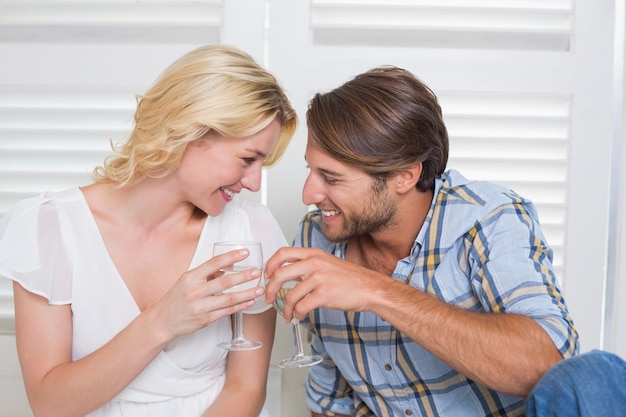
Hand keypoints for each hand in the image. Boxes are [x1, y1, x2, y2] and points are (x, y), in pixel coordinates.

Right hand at [149, 248, 263, 339]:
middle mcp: (195, 291)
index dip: (231, 257)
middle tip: (257, 272)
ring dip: (247, 293)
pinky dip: (240, 306)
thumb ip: (205, 274)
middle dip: (244, 276)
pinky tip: (250, 301)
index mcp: (190, 277)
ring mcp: (201, 306)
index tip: (245, 253)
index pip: (214, 263)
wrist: (162, 321)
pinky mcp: (205, 319)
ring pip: (229, 298)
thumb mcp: (187, 281)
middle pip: (225, 281)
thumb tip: (229, 265)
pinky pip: (227, 311)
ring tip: (259, 289)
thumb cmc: (176, 299)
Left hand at [264, 247, 385, 320]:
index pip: (283, 253)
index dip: (270, 264)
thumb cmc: (351, 278)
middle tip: (269, 298)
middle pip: (279, 274)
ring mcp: (318, 278)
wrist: (370, 288)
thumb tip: (290, 274)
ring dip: (285, 308)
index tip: (267, 275)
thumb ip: (309, 265)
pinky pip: (301, 307)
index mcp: (313, 254)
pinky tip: (300, 316)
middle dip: (270, 289)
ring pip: (290, 295)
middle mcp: (314, 263)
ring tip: (288, 315)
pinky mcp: (324, 295)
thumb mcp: (327, 263)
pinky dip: (297, 314)